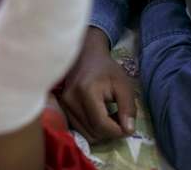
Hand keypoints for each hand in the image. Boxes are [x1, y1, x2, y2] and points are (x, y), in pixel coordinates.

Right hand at [59, 27, 135, 142]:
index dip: (118, 131)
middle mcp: (70, 100)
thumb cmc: (106, 69)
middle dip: (111, 132)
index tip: (128, 125)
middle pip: (93, 133)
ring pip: (85, 134)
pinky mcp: (62, 108)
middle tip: (120, 119)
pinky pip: (79, 129)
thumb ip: (128, 108)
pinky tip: (99, 117)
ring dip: (101, 132)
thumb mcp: (123, 85)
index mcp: (86, 92)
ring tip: (110, 117)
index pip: (102, 125)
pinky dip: (92, 129)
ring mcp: (64, 105)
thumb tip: (128, 131)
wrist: (85, 56)